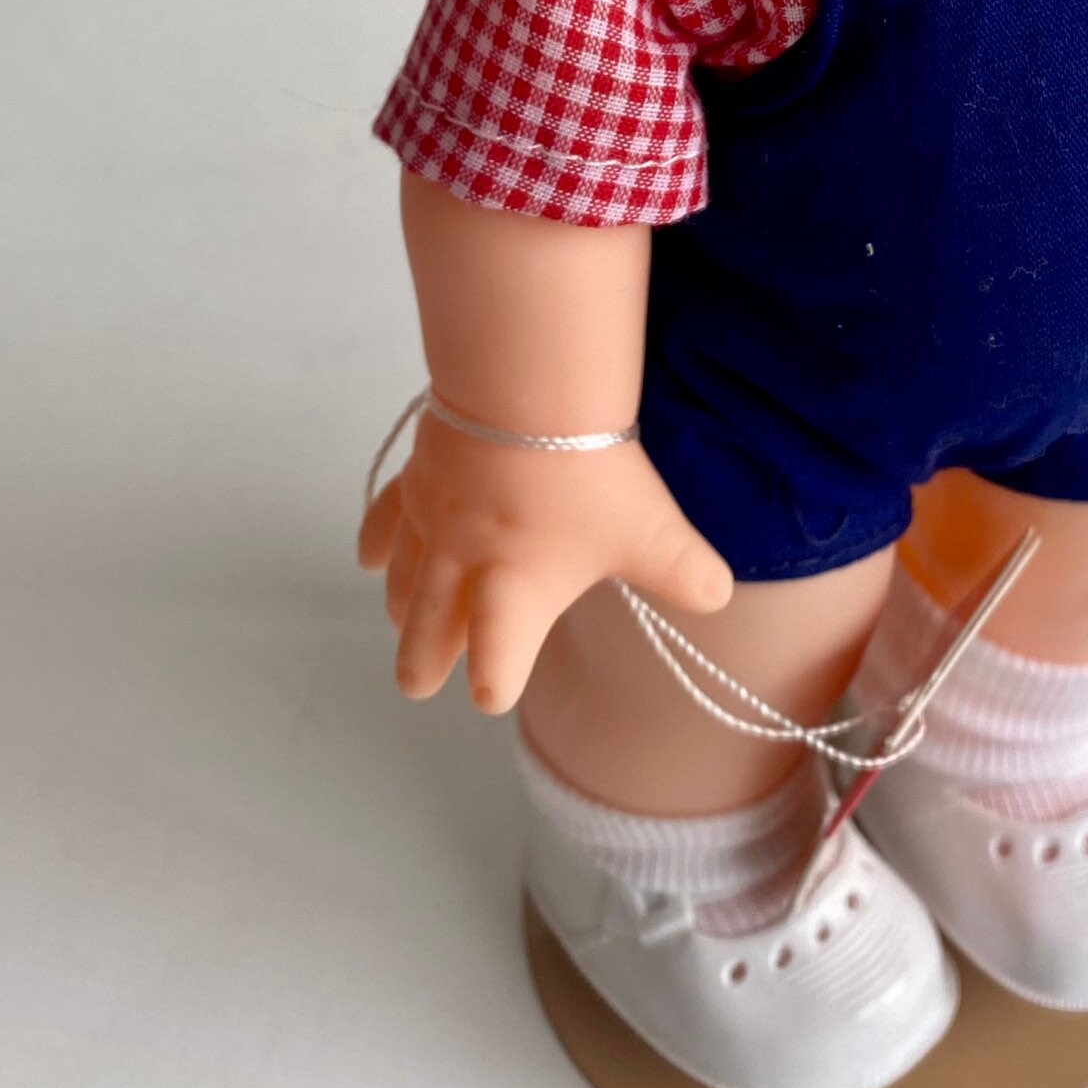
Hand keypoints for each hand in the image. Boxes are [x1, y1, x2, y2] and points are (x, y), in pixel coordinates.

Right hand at [358, 409, 732, 711]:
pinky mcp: (418, 478)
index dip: (495, 681)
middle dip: (425, 660)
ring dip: (401, 608)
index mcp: (515, 594)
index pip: (497, 659)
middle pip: (432, 628)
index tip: (494, 693)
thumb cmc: (586, 474)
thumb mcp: (651, 531)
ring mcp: (435, 521)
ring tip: (398, 626)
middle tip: (416, 685)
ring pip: (405, 578)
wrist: (525, 394)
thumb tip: (720, 593)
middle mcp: (464, 566)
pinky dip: (375, 542)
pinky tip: (367, 557)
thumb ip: (685, 571)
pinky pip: (387, 519)